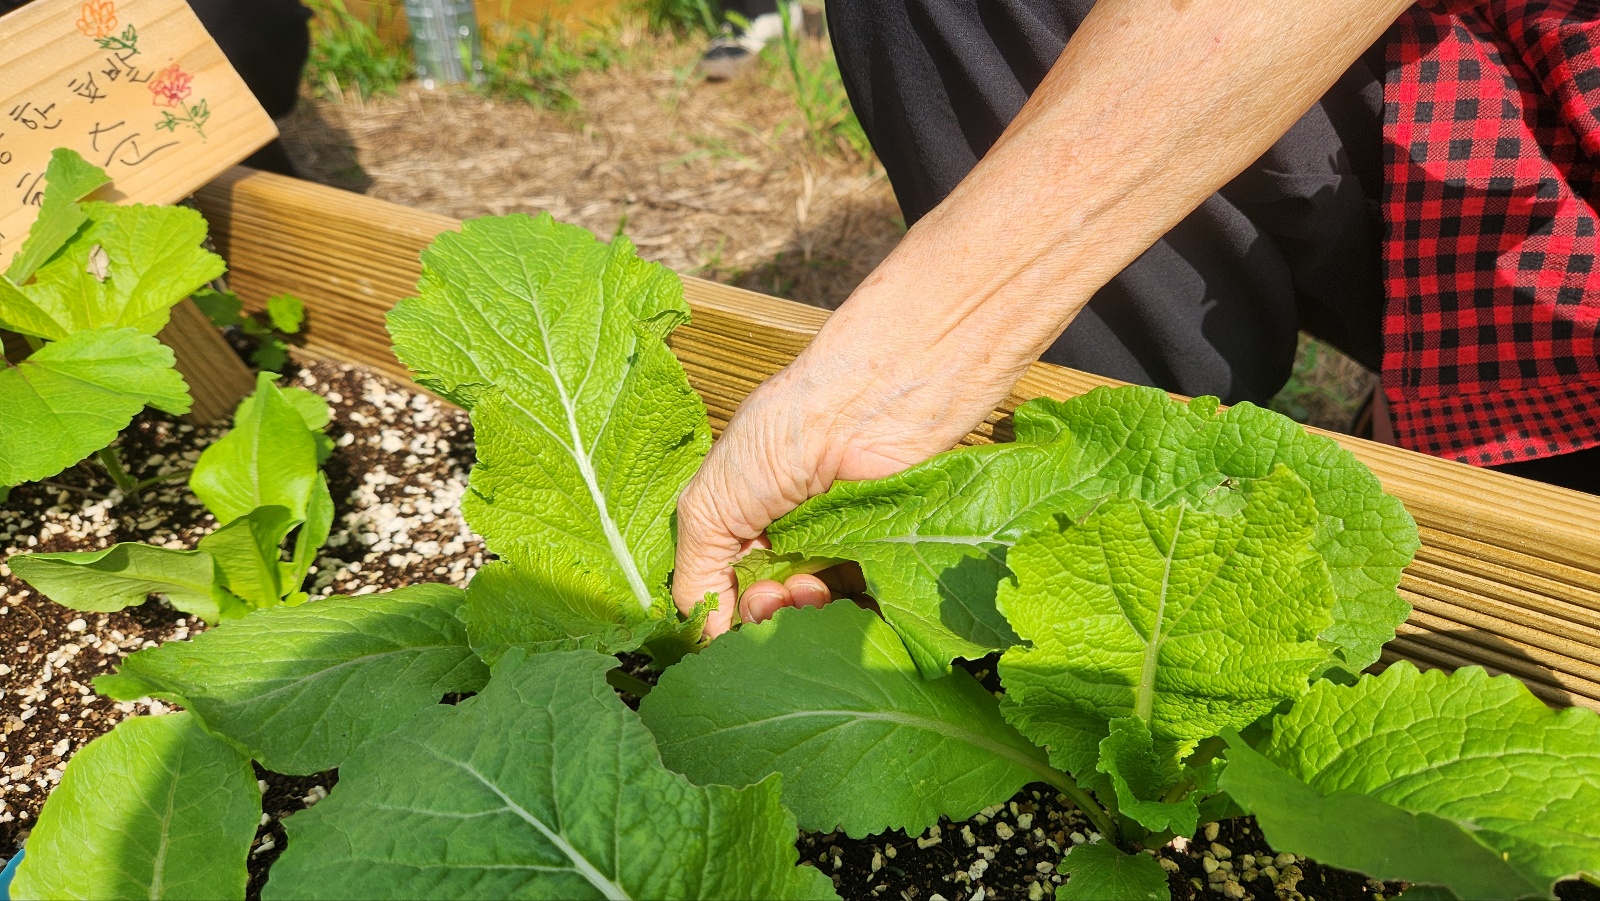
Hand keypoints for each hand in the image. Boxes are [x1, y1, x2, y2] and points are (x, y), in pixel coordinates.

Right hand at [671, 270, 1040, 637]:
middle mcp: (782, 539)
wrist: (863, 410)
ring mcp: (830, 549)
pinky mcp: (875, 556)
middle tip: (772, 599)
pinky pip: (857, 604)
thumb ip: (696, 575)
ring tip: (807, 590)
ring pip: (810, 613)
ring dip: (802, 614)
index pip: (723, 593)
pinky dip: (844, 612)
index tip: (730, 615)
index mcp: (737, 523)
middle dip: (763, 616)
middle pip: (766, 610)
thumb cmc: (777, 440)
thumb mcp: (707, 506)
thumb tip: (704, 638)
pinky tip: (832, 597)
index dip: (723, 614)